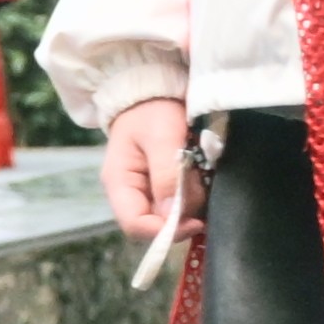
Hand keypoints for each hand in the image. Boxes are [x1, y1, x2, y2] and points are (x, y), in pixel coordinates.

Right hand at [102, 95, 190, 244]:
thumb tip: (174, 213)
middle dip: (183, 214)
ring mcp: (147, 191)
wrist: (154, 92)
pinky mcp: (163, 186)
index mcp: (120, 184)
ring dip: (192, 202)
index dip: (165, 231)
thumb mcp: (161, 137)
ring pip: (171, 215)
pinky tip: (202, 177)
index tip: (196, 222)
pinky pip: (179, 202)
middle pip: (155, 224)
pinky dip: (194, 194)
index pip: (135, 225)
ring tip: (203, 175)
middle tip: (203, 190)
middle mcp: (131, 194)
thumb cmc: (152, 110)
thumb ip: (166, 174)